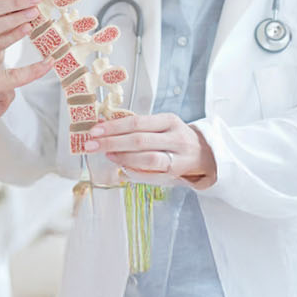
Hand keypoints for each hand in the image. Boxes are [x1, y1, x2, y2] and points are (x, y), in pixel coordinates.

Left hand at [90, 113, 217, 187]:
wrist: (205, 154)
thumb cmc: (174, 137)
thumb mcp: (161, 126)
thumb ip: (137, 127)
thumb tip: (104, 126)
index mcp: (169, 121)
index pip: (137, 122)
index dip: (114, 127)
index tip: (94, 130)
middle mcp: (175, 138)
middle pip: (139, 140)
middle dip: (112, 142)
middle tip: (91, 145)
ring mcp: (177, 157)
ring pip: (147, 159)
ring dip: (122, 158)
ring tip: (107, 155)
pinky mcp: (176, 174)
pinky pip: (151, 175)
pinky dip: (133, 171)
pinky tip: (121, 168)